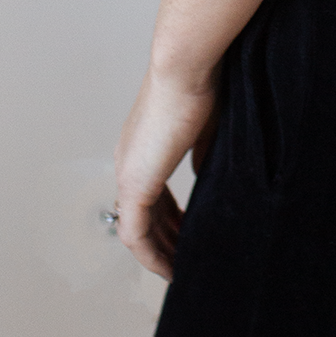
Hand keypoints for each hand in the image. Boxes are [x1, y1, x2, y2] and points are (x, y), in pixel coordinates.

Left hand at [113, 66, 220, 278]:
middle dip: (167, 241)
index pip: (154, 193)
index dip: (172, 218)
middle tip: (189, 259)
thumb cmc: (201, 83)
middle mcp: (130, 161)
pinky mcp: (134, 184)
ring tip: (182, 271)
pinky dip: (151, 255)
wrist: (187, 65)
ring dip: (159, 253)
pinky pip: (136, 235)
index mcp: (145, 145)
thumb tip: (203, 177)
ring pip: (137, 230)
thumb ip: (202, 155)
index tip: (191, 233)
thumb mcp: (206, 126)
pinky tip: (171, 269)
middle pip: (145, 215)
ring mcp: (129, 173)